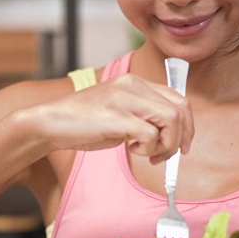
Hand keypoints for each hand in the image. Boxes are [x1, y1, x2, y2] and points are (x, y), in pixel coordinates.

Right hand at [22, 73, 193, 162]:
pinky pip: (150, 134)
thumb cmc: (84, 123)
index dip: (187, 125)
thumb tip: (172, 135)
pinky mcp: (116, 116)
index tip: (182, 145)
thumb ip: (143, 116)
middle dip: (180, 137)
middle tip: (166, 155)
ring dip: (166, 144)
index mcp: (135, 82)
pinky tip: (132, 150)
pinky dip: (148, 148)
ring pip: (171, 120)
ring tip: (148, 153)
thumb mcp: (120, 112)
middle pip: (180, 109)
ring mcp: (124, 99)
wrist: (50, 123)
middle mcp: (133, 85)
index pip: (179, 98)